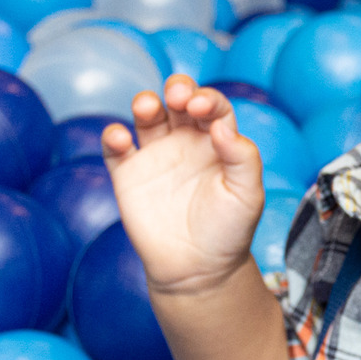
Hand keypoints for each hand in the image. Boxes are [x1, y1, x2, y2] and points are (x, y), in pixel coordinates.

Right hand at [102, 76, 266, 294]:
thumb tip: (221, 125)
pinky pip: (116, 148)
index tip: (200, 108)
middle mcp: (186, 142)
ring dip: (144, 103)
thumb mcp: (247, 194)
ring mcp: (156, 156)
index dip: (206, 99)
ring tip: (146, 108)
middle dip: (176, 88)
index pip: (212, 107)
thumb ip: (242, 157)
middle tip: (176, 97)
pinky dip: (113, 136)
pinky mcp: (129, 175)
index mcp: (217, 142)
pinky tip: (120, 139)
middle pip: (178, 100)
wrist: (197, 270)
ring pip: (146, 116)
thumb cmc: (228, 232)